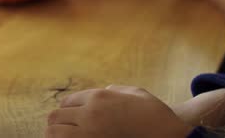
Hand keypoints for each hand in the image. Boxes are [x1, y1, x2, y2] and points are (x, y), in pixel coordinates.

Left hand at [46, 85, 191, 137]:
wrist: (171, 137)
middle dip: (61, 123)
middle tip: (69, 130)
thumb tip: (104, 91)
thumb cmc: (156, 116)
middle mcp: (90, 114)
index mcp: (98, 98)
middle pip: (55, 117)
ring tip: (69, 137)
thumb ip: (116, 90)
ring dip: (58, 135)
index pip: (66, 102)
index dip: (69, 110)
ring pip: (54, 133)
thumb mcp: (136, 93)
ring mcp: (89, 134)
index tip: (74, 117)